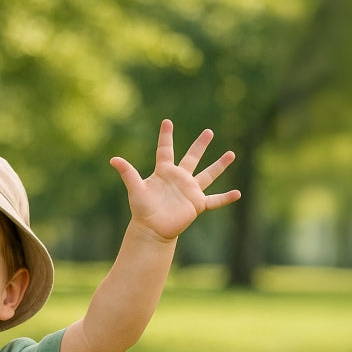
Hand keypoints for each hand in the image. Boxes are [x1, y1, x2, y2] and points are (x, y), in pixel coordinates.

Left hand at [110, 120, 239, 241]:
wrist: (151, 230)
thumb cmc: (142, 210)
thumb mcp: (135, 189)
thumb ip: (127, 173)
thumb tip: (113, 159)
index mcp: (164, 172)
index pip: (165, 150)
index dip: (165, 137)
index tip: (167, 121)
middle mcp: (179, 178)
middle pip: (192, 157)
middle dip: (200, 145)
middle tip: (208, 132)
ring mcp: (189, 191)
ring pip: (208, 175)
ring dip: (219, 165)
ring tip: (231, 154)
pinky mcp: (196, 204)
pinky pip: (214, 200)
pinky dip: (226, 198)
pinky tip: (238, 194)